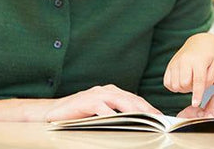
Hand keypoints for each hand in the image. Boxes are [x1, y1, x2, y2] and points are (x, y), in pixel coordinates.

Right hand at [45, 84, 160, 121]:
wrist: (52, 112)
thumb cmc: (79, 114)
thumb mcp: (101, 112)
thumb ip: (117, 114)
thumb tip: (137, 122)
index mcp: (113, 92)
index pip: (135, 99)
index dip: (149, 107)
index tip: (161, 117)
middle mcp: (107, 91)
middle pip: (131, 99)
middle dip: (146, 109)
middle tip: (158, 119)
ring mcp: (96, 94)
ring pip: (120, 101)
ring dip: (133, 110)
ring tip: (145, 118)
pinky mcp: (85, 101)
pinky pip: (101, 107)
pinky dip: (110, 113)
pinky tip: (118, 120)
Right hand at [164, 33, 213, 106]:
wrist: (200, 42)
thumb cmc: (209, 56)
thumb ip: (208, 80)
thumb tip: (197, 92)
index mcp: (199, 60)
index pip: (198, 80)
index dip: (197, 94)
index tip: (195, 104)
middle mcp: (185, 60)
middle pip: (184, 83)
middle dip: (190, 89)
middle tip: (195, 84)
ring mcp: (175, 62)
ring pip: (175, 84)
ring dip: (182, 88)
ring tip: (189, 82)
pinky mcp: (169, 65)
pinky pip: (167, 82)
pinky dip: (173, 86)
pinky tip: (180, 82)